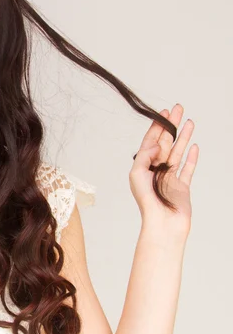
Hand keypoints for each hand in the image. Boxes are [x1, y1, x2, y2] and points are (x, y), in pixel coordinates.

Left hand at [129, 103, 198, 238]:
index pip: (150, 141)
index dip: (156, 127)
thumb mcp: (138, 175)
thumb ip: (143, 157)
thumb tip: (153, 144)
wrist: (163, 224)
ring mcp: (170, 177)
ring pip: (178, 152)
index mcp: (143, 166)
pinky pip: (188, 168)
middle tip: (178, 109)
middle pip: (165, 142)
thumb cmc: (147, 203)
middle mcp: (156, 170)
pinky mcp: (182, 186)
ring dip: (183, 137)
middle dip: (171, 126)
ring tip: (189, 121)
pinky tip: (194, 146)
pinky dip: (192, 157)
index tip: (163, 113)